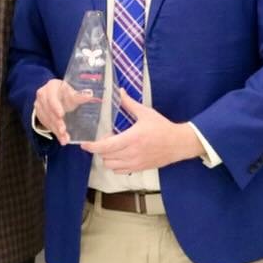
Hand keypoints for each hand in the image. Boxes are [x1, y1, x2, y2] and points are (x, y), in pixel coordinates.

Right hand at [34, 78, 92, 146]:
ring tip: (65, 138)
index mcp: (51, 86)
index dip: (55, 106)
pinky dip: (55, 132)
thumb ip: (79, 96)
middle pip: (48, 110)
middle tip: (63, 131)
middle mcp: (42, 95)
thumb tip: (90, 96)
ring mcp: (39, 105)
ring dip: (56, 130)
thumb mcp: (72, 93)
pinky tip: (62, 138)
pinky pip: (46, 125)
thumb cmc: (66, 93)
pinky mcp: (39, 115)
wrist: (57, 96)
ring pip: (47, 119)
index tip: (61, 115)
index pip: (51, 96)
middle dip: (56, 122)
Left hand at [81, 93, 200, 172]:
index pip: (106, 147)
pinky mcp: (139, 169)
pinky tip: (119, 155)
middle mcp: (132, 153)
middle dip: (100, 149)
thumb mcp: (146, 113)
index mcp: (132, 138)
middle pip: (106, 157)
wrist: (178, 143)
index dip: (92, 147)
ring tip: (111, 147)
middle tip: (104, 139)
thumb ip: (130, 104)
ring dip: (107, 157)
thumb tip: (120, 91)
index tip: (84, 143)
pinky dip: (115, 165)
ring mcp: (135, 163)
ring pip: (111, 166)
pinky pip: (120, 171)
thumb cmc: (162, 127)